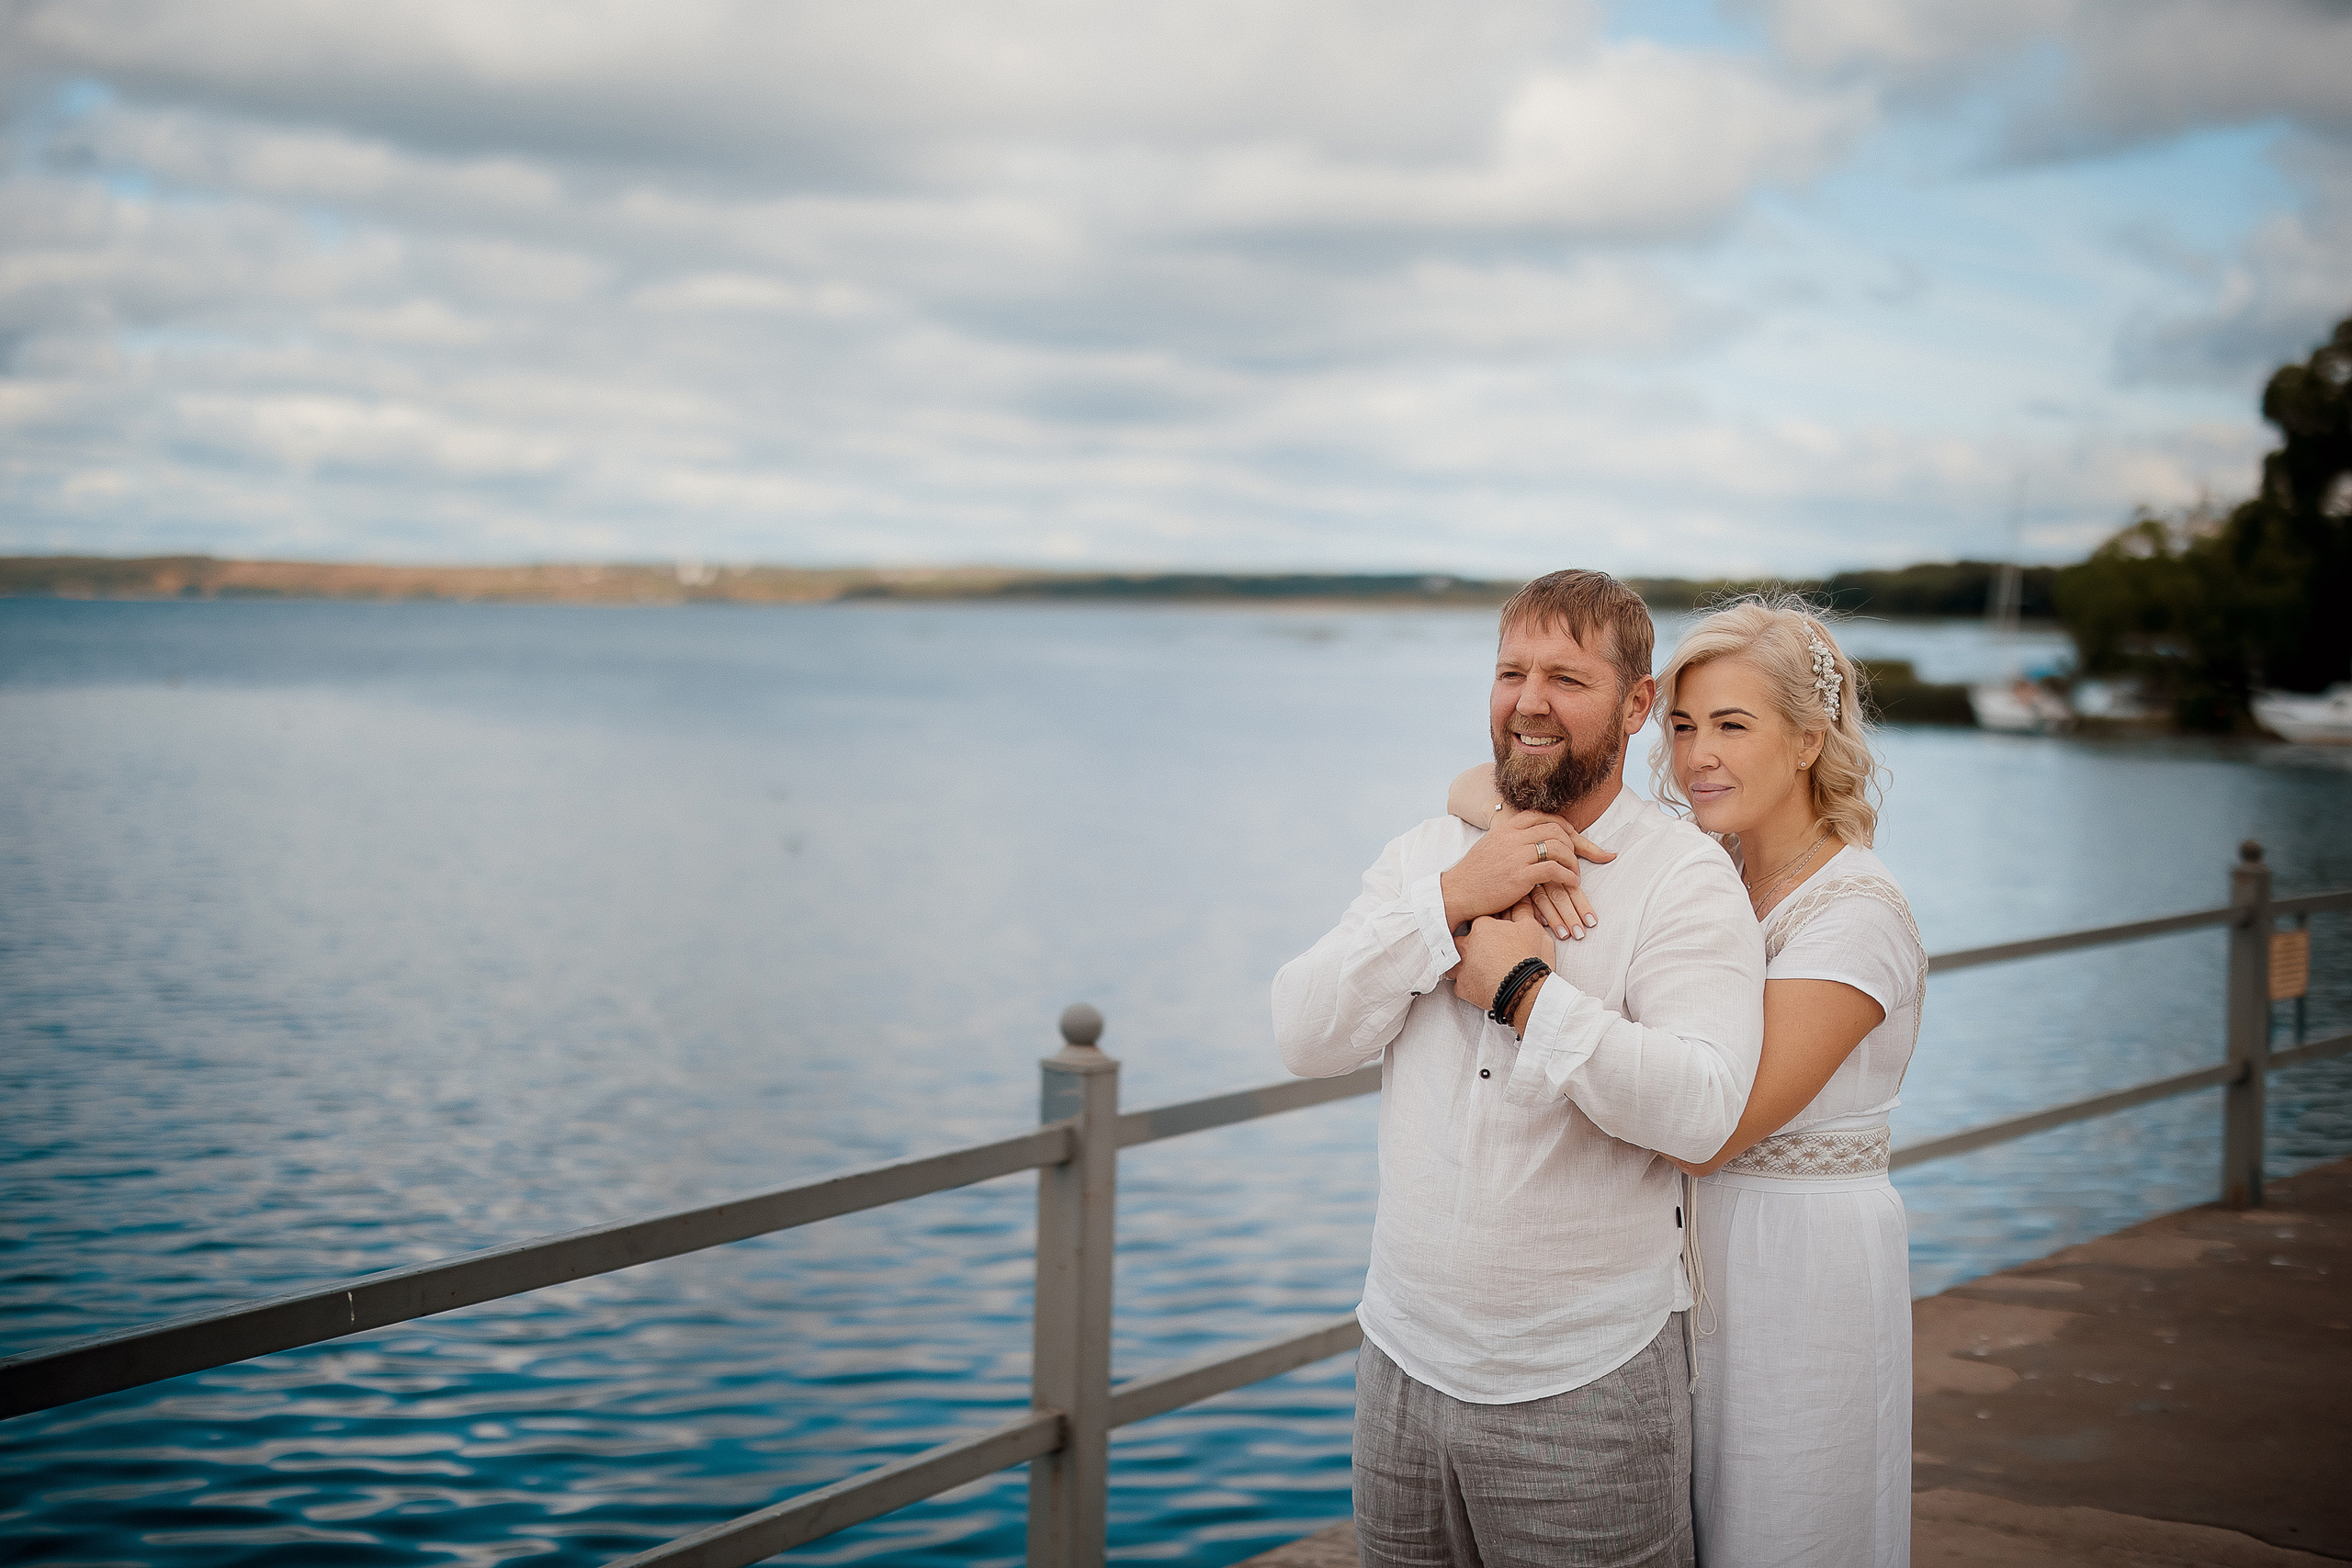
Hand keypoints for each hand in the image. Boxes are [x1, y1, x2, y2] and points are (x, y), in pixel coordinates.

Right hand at [1440, 807, 1615, 937]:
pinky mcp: (1520, 876)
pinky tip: (1572, 883)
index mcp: (1505, 828)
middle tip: (1576, 860)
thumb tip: (1527, 839)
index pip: (1541, 816)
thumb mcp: (1490, 847)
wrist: (1456, 892)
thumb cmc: (1474, 875)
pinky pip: (1554, 870)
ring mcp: (1517, 856)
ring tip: (1575, 874)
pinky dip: (1568, 876)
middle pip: (1555, 830)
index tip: (1571, 838)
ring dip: (1573, 861)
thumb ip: (1509, 839)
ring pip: (1558, 848)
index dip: (1562, 825)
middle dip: (1573, 844)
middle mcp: (1512, 837)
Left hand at [1453, 901, 1555, 1025]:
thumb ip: (1522, 911)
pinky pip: (1460, 983)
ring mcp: (1462, 966)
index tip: (1498, 936)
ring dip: (1466, 964)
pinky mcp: (1463, 987)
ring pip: (1457, 961)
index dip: (1490, 929)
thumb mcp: (1531, 928)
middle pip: (1464, 939)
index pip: (1481, 921)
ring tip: (1483, 969)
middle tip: (1490, 953)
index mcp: (1482, 926)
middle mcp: (1466, 944)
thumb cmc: (1529, 958)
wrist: (1524, 989)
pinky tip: (1481, 984)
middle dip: (1473, 945)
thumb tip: (1521, 899)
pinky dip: (1470, 984)